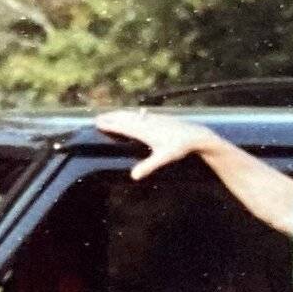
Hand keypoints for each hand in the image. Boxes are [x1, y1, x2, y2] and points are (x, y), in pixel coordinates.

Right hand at [93, 109, 219, 180]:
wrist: (194, 134)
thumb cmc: (179, 147)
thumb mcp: (163, 158)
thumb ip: (148, 166)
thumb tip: (133, 177)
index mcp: (145, 130)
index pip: (123, 126)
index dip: (110, 124)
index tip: (98, 123)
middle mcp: (146, 122)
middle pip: (125, 118)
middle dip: (111, 117)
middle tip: (98, 118)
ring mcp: (152, 118)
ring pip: (132, 114)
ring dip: (120, 114)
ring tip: (110, 115)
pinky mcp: (158, 117)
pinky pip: (140, 114)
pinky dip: (131, 114)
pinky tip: (132, 115)